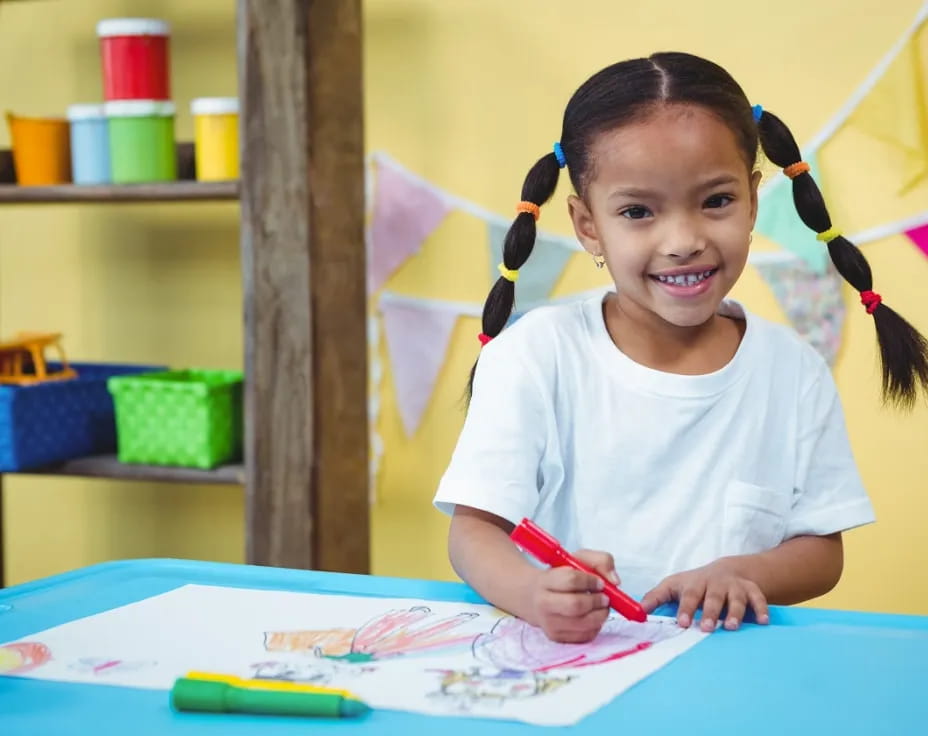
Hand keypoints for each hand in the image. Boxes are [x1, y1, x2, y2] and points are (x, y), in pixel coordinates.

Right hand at [528, 549, 619, 643]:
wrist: (535, 599)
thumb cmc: (561, 578)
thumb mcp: (578, 560)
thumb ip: (601, 561)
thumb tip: (615, 580)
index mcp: (545, 581)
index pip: (570, 580)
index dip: (590, 581)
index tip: (600, 582)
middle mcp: (543, 604)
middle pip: (575, 605)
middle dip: (596, 601)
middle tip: (605, 598)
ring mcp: (549, 623)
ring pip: (582, 623)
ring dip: (600, 615)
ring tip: (602, 607)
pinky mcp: (557, 637)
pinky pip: (585, 636)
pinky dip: (596, 626)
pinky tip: (593, 617)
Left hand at [640, 558, 769, 631]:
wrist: (726, 570)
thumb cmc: (694, 584)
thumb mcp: (673, 586)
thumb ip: (655, 598)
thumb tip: (636, 611)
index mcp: (694, 584)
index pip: (688, 595)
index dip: (685, 608)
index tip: (681, 622)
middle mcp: (714, 584)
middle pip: (712, 597)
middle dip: (710, 612)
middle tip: (706, 628)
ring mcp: (734, 586)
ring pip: (736, 598)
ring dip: (735, 612)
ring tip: (731, 627)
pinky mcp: (751, 590)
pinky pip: (758, 598)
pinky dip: (761, 609)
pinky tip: (763, 622)